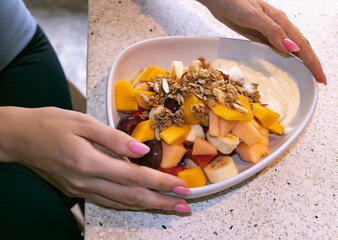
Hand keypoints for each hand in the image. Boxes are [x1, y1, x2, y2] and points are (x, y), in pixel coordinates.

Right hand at [0, 107, 190, 211]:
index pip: (134, 176)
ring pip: (121, 203)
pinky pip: (109, 202)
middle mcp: (86, 182)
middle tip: (185, 205)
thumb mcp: (83, 122)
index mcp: (89, 162)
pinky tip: (141, 204)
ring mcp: (81, 190)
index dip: (160, 182)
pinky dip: (129, 204)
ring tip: (170, 208)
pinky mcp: (77, 190)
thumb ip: (114, 137)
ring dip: (148, 206)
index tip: (180, 186)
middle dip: (161, 201)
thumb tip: (141, 149)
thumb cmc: (50, 124)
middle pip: (131, 196)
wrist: (19, 137)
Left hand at [198, 0, 326, 84]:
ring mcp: (269, 32)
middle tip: (319, 81)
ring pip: (290, 50)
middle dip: (311, 65)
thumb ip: (272, 31)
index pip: (302, 45)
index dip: (313, 62)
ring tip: (307, 76)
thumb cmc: (234, 3)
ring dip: (300, 63)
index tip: (321, 78)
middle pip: (300, 48)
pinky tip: (285, 66)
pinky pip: (276, 50)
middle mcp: (278, 27)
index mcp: (281, 22)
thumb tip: (292, 48)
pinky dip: (285, 59)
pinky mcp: (259, 36)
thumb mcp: (254, 16)